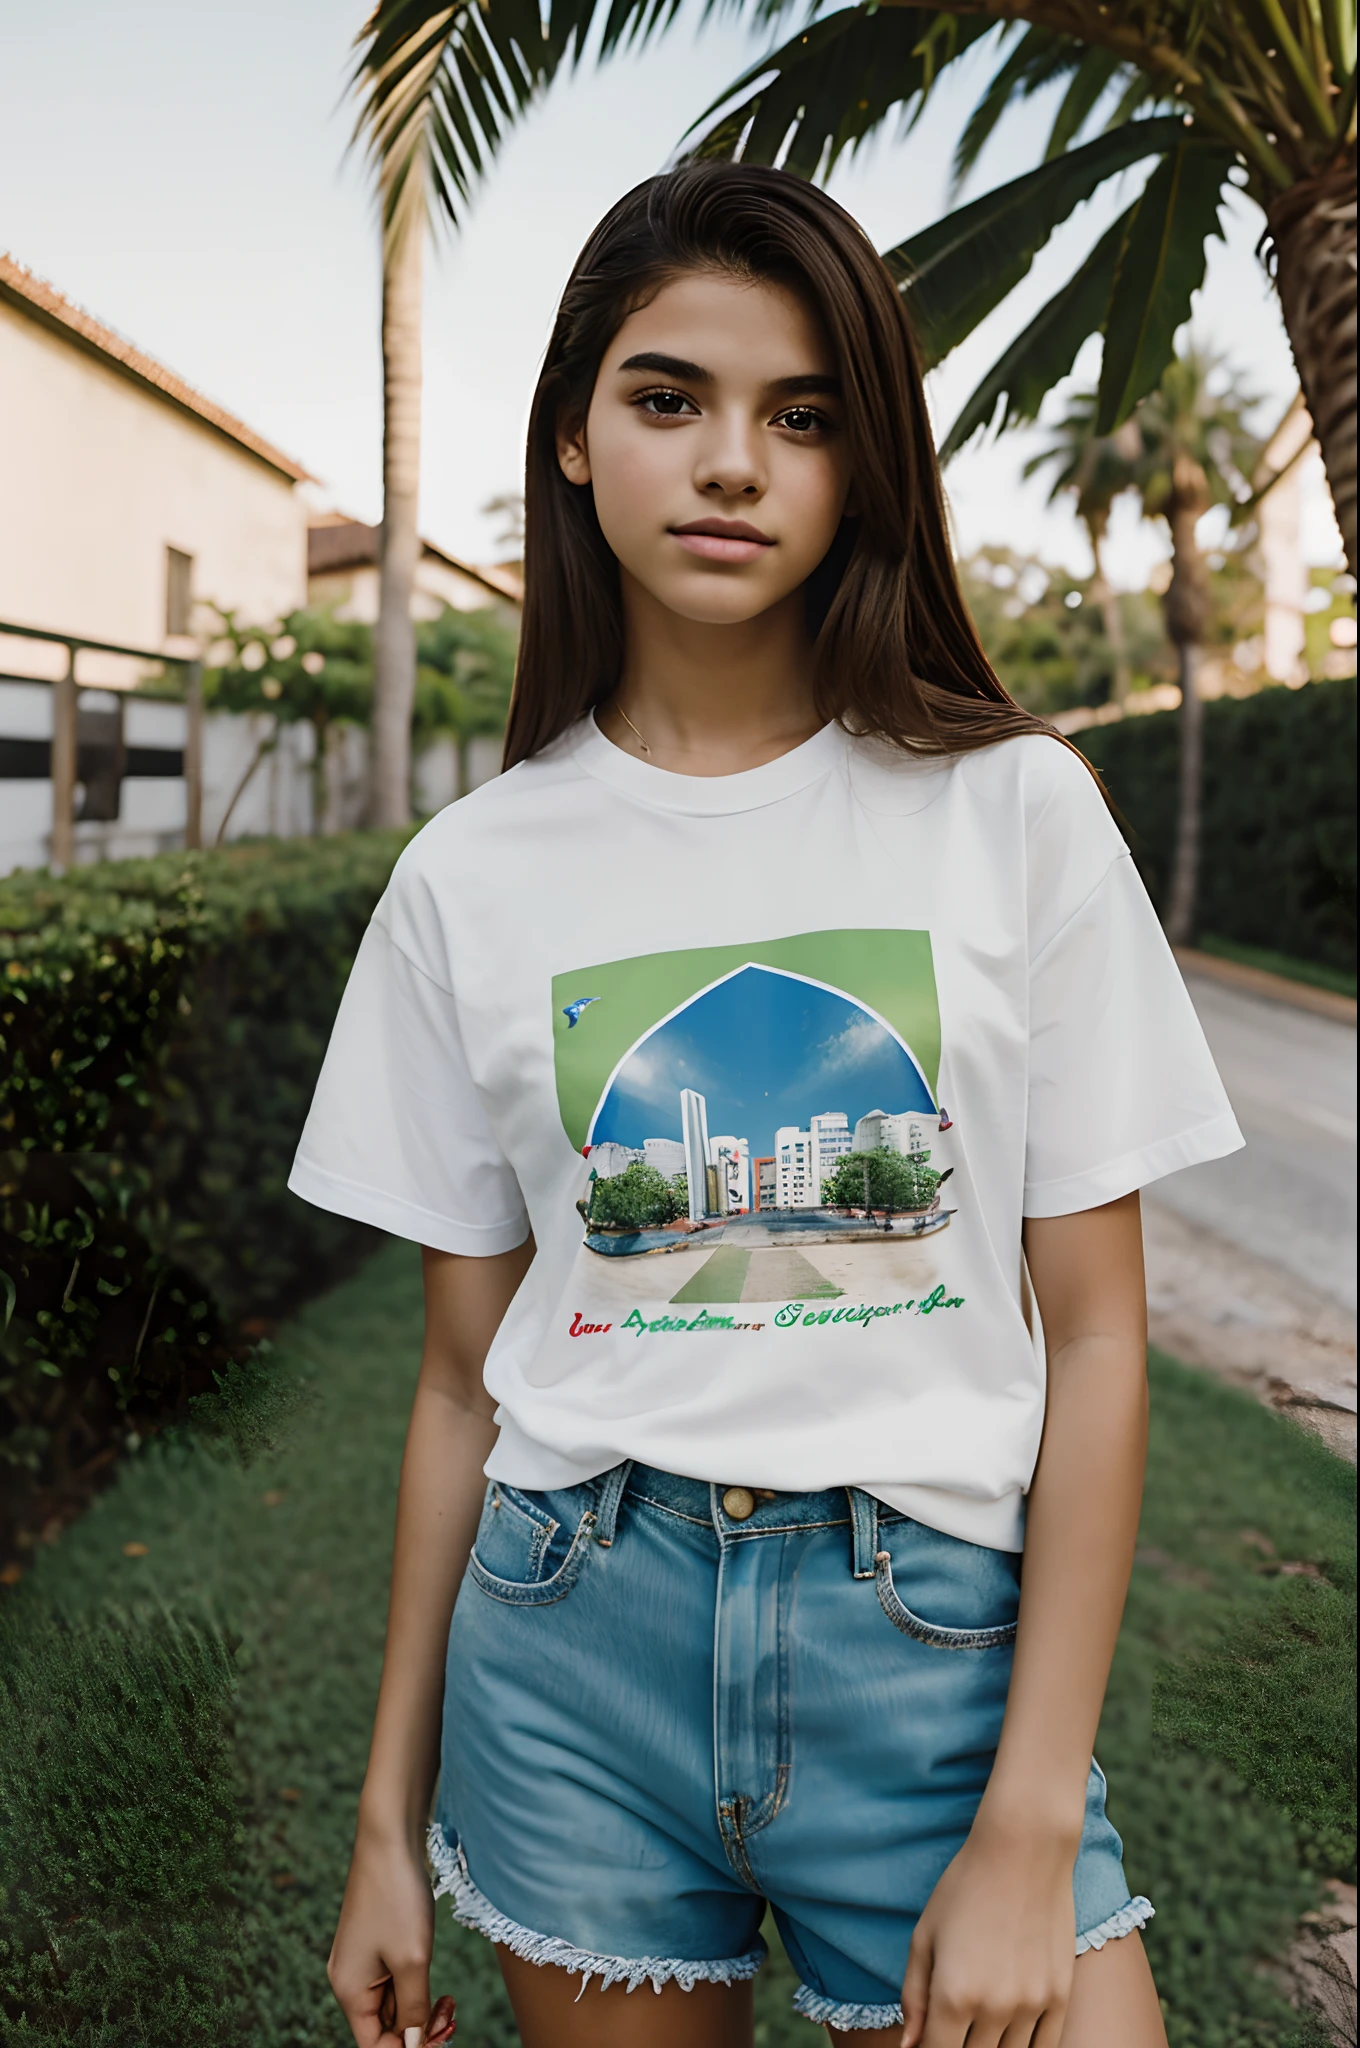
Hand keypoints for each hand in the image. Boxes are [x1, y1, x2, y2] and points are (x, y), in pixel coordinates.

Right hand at [328, 1822, 435, 2047]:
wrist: (390, 1836)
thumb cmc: (398, 1896)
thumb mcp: (413, 1960)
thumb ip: (413, 2011)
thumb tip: (412, 2045)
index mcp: (349, 1991)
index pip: (374, 2046)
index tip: (443, 2035)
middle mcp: (349, 1980)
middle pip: (383, 2028)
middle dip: (418, 2030)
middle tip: (452, 2015)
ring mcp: (362, 1960)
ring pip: (393, 2005)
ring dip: (420, 2009)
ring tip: (450, 2000)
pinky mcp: (376, 1943)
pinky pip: (395, 1980)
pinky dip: (416, 1986)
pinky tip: (434, 1978)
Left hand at [900, 1817, 1077, 2047]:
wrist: (1024, 1850)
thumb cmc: (964, 1888)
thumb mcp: (924, 1936)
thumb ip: (914, 1997)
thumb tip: (910, 2046)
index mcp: (953, 1995)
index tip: (929, 2041)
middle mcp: (994, 2008)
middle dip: (958, 2047)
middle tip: (953, 2026)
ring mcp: (1032, 2005)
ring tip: (978, 2027)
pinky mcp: (1060, 1997)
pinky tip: (1010, 2038)